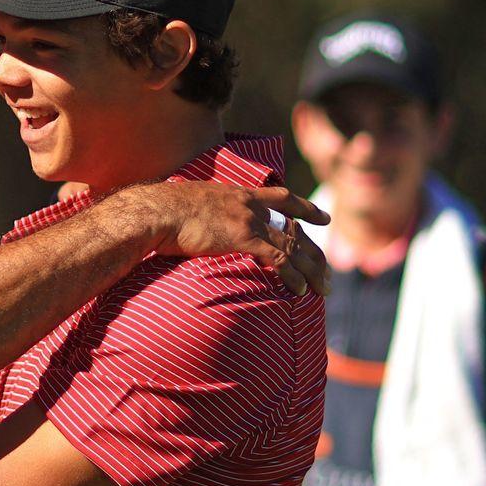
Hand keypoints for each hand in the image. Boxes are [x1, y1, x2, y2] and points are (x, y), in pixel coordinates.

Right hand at [120, 182, 330, 296]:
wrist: (158, 211)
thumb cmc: (165, 211)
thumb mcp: (193, 202)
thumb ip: (208, 211)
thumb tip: (200, 222)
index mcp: (241, 194)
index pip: (283, 198)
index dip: (306, 209)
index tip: (323, 218)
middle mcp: (251, 205)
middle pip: (295, 229)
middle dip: (314, 252)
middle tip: (327, 272)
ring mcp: (249, 220)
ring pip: (293, 246)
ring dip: (311, 270)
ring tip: (322, 288)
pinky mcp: (243, 238)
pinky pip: (278, 259)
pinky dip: (292, 276)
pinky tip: (300, 291)